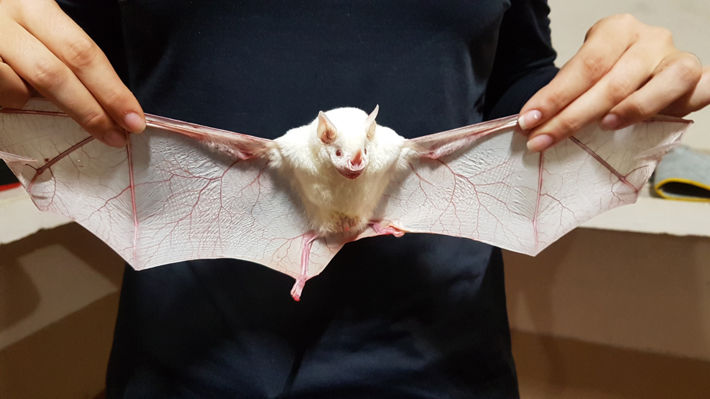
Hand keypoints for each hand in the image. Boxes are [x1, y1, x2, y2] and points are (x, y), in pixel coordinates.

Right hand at [0, 0, 144, 146]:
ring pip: (16, 90)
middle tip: (115, 137)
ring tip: (30, 97)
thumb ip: (61, 54)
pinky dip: (5, 101)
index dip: (112, 90)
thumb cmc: (5, 24)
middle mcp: (3, 17)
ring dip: (30, 103)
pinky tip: (5, 91)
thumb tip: (102, 100)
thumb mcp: (33, 23)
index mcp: (32, 3)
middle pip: (56, 74)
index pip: (83, 51)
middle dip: (90, 112)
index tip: (135, 120)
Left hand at [519, 14, 709, 151]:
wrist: (643, 76)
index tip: (528, 122)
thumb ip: (566, 96)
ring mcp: (675, 57)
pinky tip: (656, 121)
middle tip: (542, 140)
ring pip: (656, 86)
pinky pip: (701, 89)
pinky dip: (685, 103)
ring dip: (627, 111)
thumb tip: (530, 125)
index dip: (554, 97)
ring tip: (600, 129)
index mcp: (615, 30)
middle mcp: (648, 38)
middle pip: (610, 81)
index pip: (582, 66)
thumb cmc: (608, 79)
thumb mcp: (585, 79)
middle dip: (571, 116)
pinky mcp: (697, 78)